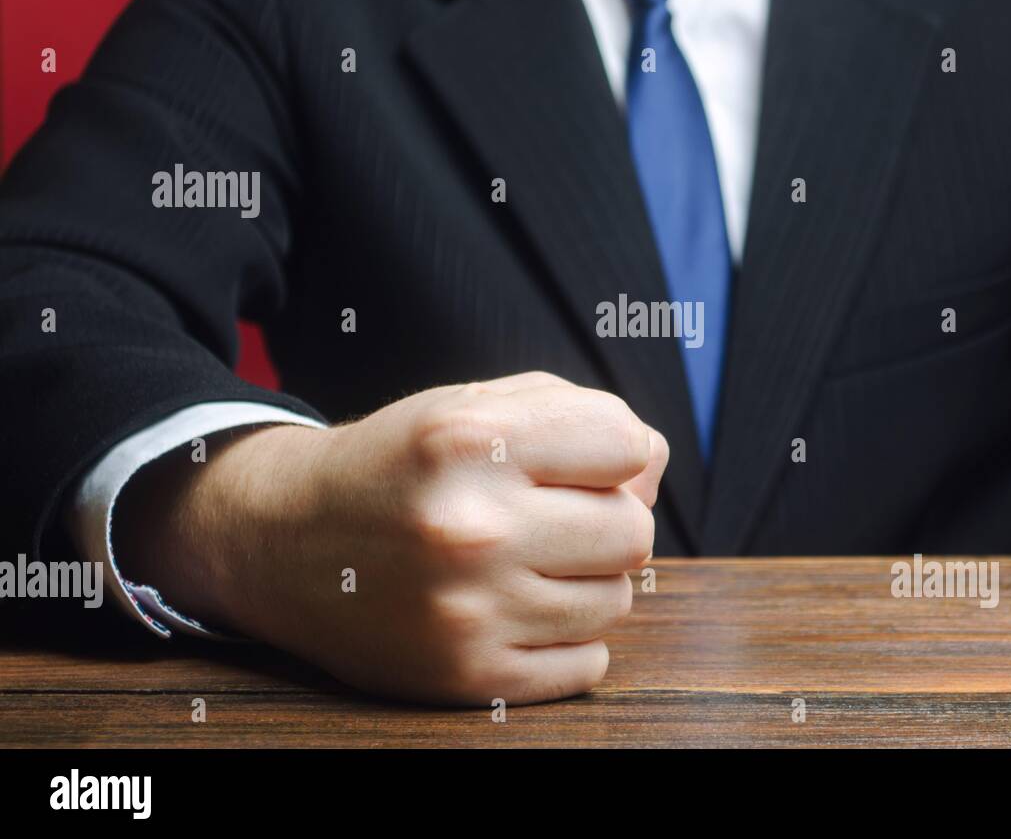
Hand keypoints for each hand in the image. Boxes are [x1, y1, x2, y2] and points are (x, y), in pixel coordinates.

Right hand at [112, 372, 668, 704]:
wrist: (283, 540)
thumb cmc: (400, 465)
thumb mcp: (473, 405)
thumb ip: (577, 414)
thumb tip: (656, 463)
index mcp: (469, 440)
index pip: (627, 444)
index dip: (611, 453)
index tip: (574, 462)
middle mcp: (469, 527)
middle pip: (633, 531)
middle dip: (605, 520)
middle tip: (551, 518)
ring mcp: (468, 611)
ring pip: (616, 600)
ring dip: (586, 581)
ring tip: (525, 563)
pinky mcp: (466, 677)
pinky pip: (588, 664)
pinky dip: (568, 639)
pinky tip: (516, 610)